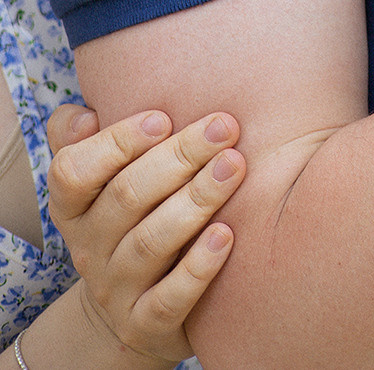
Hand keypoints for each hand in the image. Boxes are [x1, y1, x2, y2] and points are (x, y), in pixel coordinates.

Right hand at [46, 105, 244, 366]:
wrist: (136, 310)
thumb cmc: (133, 218)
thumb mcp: (102, 181)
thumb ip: (85, 139)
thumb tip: (84, 114)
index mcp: (74, 207)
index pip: (73, 172)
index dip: (117, 142)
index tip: (164, 116)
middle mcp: (88, 248)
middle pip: (126, 197)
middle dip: (179, 157)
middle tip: (224, 127)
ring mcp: (115, 289)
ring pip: (151, 243)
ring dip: (196, 200)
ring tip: (235, 166)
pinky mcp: (145, 324)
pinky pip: (169, 298)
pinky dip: (199, 266)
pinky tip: (227, 235)